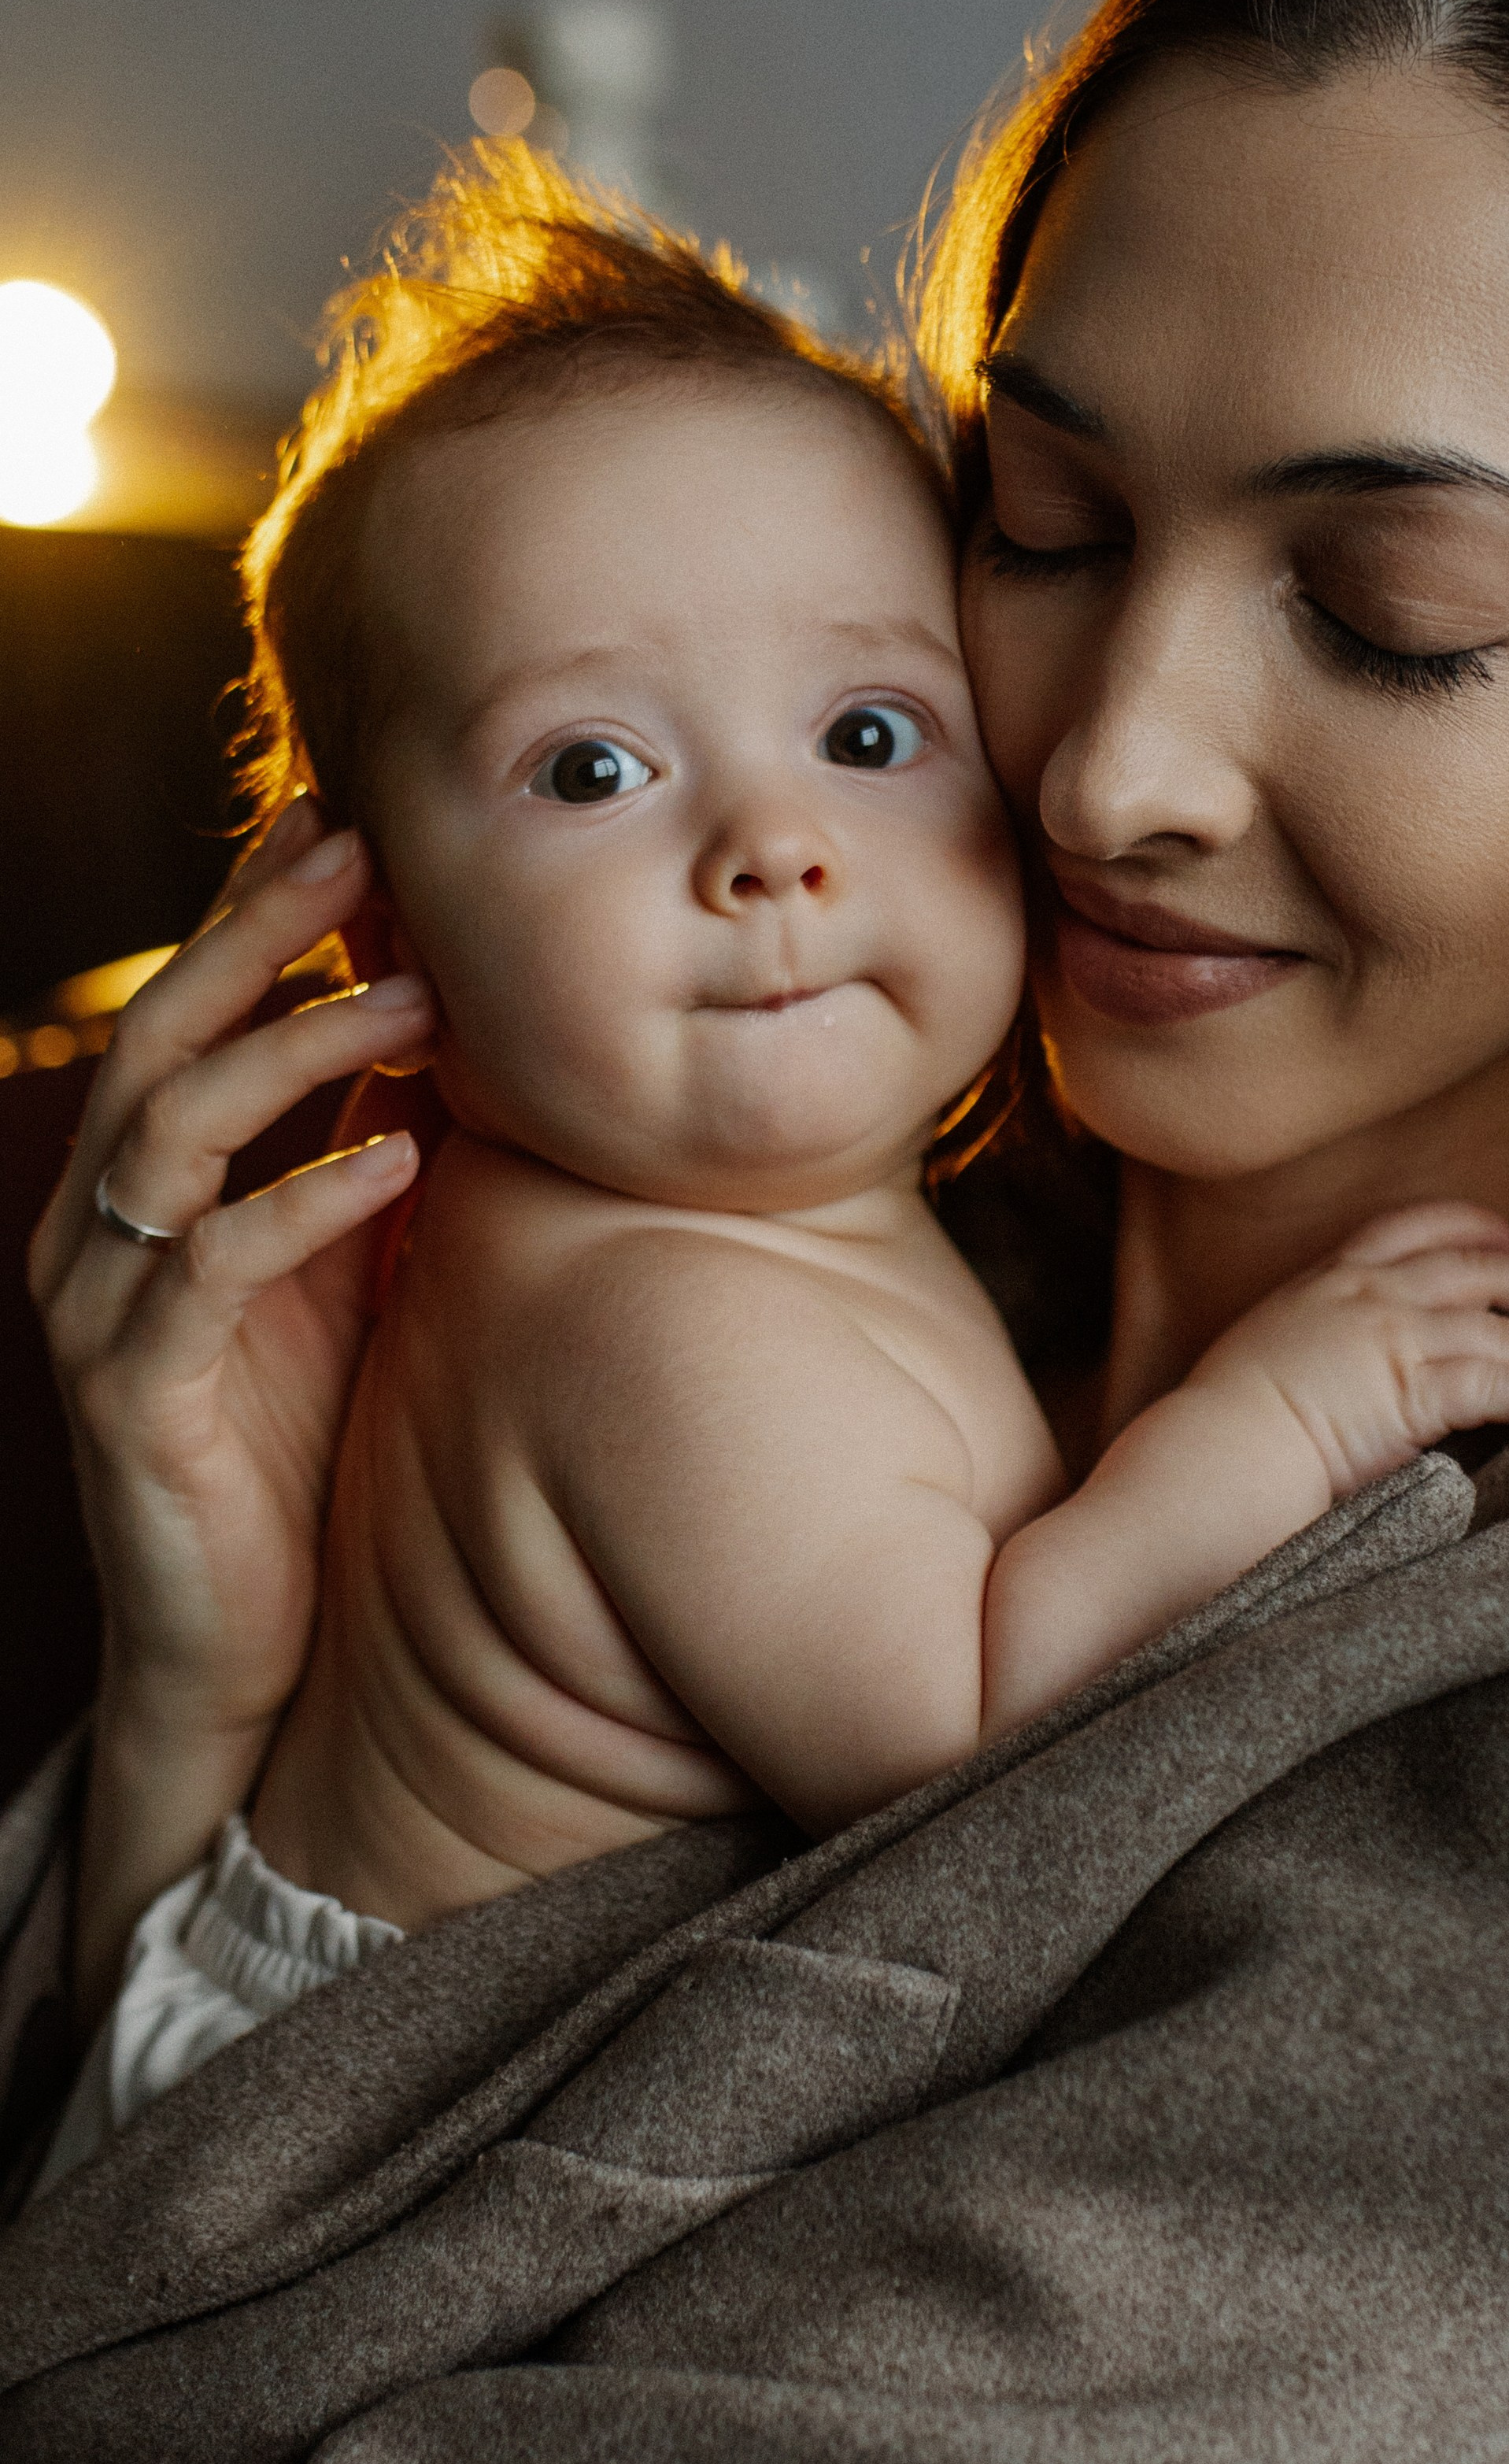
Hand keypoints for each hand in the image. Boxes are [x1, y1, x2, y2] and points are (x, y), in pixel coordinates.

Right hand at [28, 797, 434, 2013]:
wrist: (235, 1647)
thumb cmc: (296, 1446)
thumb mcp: (336, 1276)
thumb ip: (358, 1156)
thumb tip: (449, 1035)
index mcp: (148, 1187)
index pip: (190, 1012)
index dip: (255, 909)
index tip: (345, 815)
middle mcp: (104, 1229)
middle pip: (165, 1038)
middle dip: (256, 933)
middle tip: (360, 848)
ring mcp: (107, 1311)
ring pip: (176, 1133)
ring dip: (293, 1049)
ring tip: (410, 996)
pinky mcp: (139, 1400)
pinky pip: (215, 1272)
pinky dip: (306, 1202)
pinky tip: (396, 1157)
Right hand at [1195, 1202, 1508, 1500]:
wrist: (1218, 1452)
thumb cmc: (1225, 1420)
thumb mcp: (1268, 1345)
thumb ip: (1315, 1336)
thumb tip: (1345, 1360)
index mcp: (1326, 1278)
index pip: (1410, 1225)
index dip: (1472, 1225)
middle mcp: (1368, 1293)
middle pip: (1474, 1266)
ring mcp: (1395, 1337)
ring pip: (1498, 1326)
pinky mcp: (1416, 1390)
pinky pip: (1500, 1383)